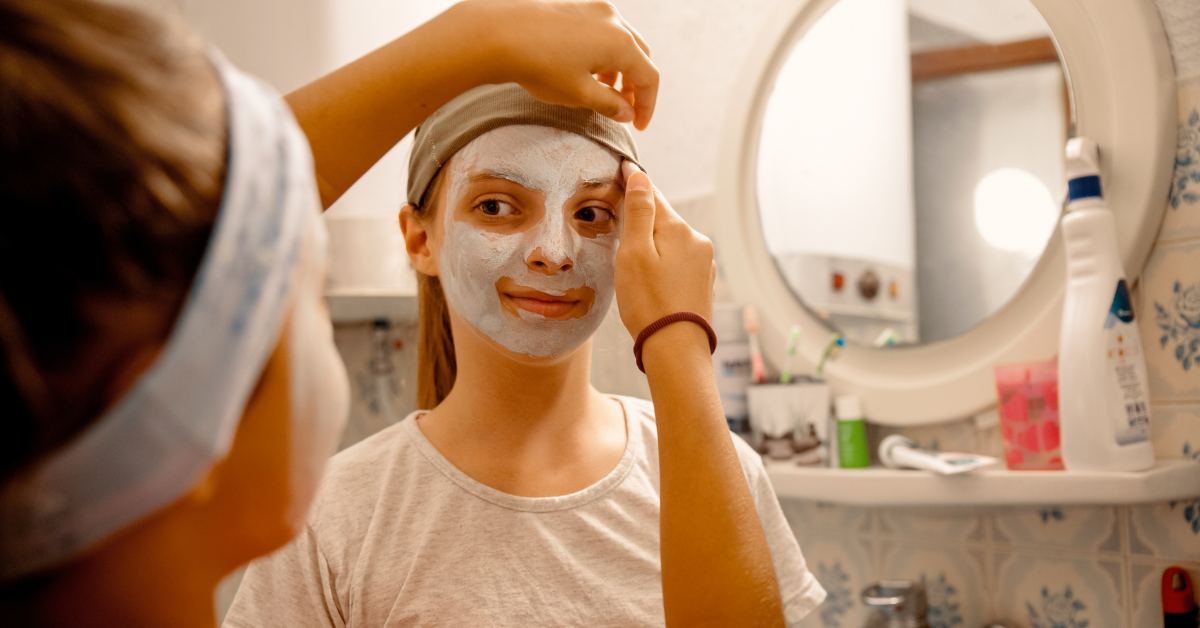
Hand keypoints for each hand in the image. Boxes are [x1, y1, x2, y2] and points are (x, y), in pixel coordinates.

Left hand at [446, 0, 658, 128]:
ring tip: (605, 92)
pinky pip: (603, 31)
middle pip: (640, 56)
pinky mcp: (576, 6)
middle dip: (635, 86)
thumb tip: (627, 112)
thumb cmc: (539, 65)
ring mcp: (594, 9)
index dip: (647, 105)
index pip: (649, 77)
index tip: (638, 125)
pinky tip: (586, 70)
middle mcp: (613, 21)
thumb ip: (609, 105)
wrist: (499, 33)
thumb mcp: (578, 94)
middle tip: (624, 109)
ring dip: (620, 69)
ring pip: (622, 42)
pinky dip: (604, 54)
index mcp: (621, 44)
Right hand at [614, 161, 715, 339]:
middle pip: (663, 220)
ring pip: (672, 242)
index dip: (634, 185)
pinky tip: (653, 282)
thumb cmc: (648, 303)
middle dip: (642, 222)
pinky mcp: (704, 283)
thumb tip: (639, 175)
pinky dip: (665, 265)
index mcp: (679, 229)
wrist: (676, 349)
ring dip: (655, 245)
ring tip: (635, 266)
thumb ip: (637, 211)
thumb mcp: (633, 253)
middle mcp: (698, 241)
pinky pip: (680, 263)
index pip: (653, 195)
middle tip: (619, 231)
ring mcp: (705, 264)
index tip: (621, 169)